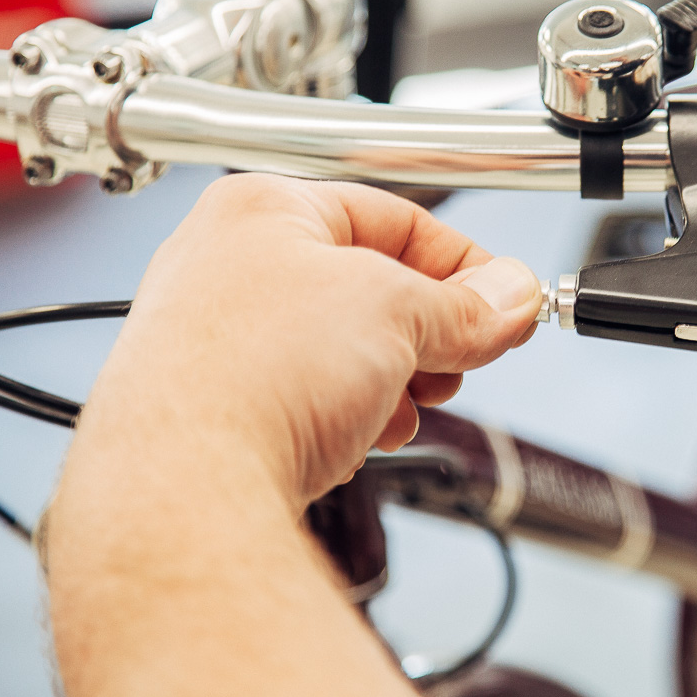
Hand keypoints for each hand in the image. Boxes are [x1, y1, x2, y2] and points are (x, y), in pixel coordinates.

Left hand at [71, 174, 540, 509]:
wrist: (184, 488)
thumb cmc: (252, 379)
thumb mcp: (398, 316)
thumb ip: (468, 306)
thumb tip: (512, 297)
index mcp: (265, 208)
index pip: (396, 217)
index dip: (464, 264)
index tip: (505, 305)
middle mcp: (230, 262)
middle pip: (370, 286)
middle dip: (425, 335)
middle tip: (459, 361)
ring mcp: (216, 334)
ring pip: (341, 346)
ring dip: (390, 381)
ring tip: (401, 408)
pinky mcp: (216, 400)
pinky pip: (304, 392)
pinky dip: (344, 413)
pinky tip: (355, 436)